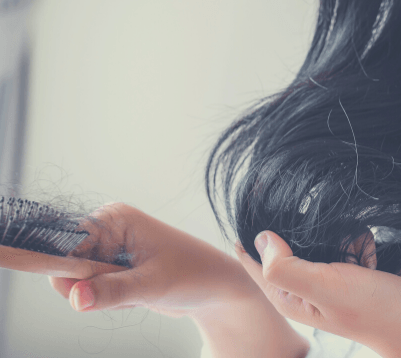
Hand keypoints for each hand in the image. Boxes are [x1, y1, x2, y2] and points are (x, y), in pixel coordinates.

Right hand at [49, 203, 259, 318]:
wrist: (213, 287)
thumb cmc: (192, 274)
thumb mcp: (152, 285)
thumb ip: (111, 291)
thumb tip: (74, 297)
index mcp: (115, 218)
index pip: (67, 244)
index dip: (73, 271)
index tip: (91, 287)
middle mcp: (108, 230)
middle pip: (69, 268)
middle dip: (95, 288)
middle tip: (131, 287)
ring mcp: (110, 250)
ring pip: (80, 286)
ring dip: (108, 298)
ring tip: (140, 288)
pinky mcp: (113, 269)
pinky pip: (93, 294)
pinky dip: (113, 302)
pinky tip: (140, 293)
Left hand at [235, 230, 400, 357]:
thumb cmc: (374, 310)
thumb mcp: (324, 287)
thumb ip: (286, 266)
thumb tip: (261, 238)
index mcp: (288, 295)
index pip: (254, 260)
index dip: (250, 231)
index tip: (253, 198)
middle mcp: (305, 284)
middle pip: (288, 239)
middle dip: (310, 232)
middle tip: (333, 245)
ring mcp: (329, 273)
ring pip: (320, 231)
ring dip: (343, 236)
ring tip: (360, 260)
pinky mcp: (352, 263)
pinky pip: (346, 233)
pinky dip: (360, 240)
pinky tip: (372, 258)